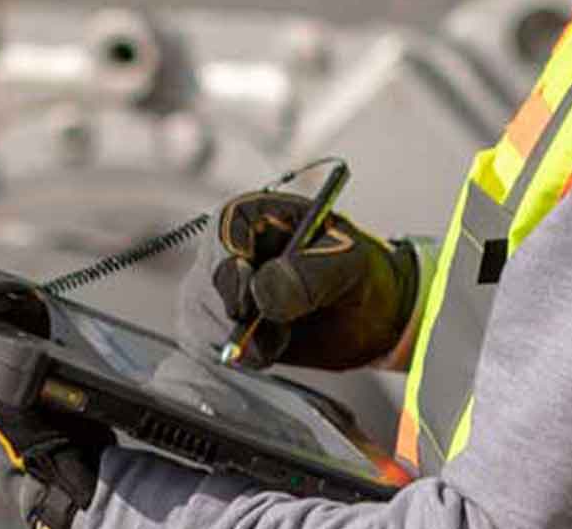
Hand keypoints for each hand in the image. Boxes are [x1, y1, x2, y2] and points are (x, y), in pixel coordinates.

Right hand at [177, 191, 418, 370]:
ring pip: (202, 315)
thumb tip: (262, 291)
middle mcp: (232, 248)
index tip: (246, 299)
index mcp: (261, 215)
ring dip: (241, 339)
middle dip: (237, 314)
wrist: (370, 317)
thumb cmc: (361, 275)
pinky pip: (206, 342)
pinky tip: (271, 349)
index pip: (225, 229)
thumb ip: (311, 273)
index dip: (229, 262)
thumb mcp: (351, 265)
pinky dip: (237, 355)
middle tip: (278, 333)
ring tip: (285, 337)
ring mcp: (221, 287)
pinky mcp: (220, 323)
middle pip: (206, 278)